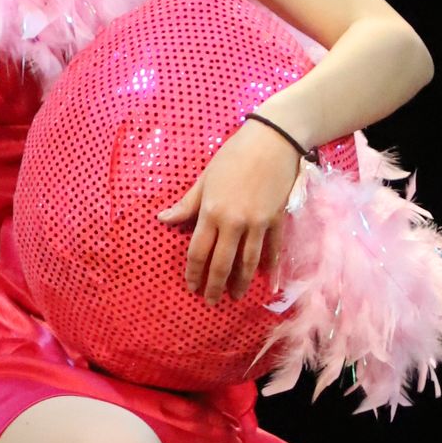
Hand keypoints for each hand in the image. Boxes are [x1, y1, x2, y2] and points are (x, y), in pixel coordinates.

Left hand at [156, 121, 301, 301]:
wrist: (273, 140)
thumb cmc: (233, 156)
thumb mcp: (205, 179)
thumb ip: (186, 205)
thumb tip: (163, 220)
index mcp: (211, 212)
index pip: (198, 252)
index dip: (194, 273)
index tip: (191, 287)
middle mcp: (234, 223)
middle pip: (222, 263)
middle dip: (215, 286)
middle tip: (211, 302)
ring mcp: (258, 223)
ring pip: (248, 262)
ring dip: (241, 282)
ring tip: (236, 297)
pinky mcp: (277, 220)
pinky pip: (272, 249)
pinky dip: (269, 266)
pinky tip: (266, 279)